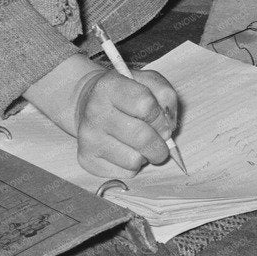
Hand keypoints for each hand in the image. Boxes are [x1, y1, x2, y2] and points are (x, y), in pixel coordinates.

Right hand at [24, 54, 179, 178]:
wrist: (88, 104)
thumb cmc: (125, 94)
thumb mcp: (147, 82)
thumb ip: (166, 95)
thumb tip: (169, 125)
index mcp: (109, 86)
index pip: (145, 105)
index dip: (161, 116)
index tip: (162, 120)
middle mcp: (94, 112)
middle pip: (142, 137)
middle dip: (160, 144)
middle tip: (161, 142)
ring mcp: (88, 138)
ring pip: (134, 160)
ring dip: (144, 155)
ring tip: (138, 144)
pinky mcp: (87, 160)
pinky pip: (125, 173)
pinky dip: (132, 166)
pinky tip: (125, 151)